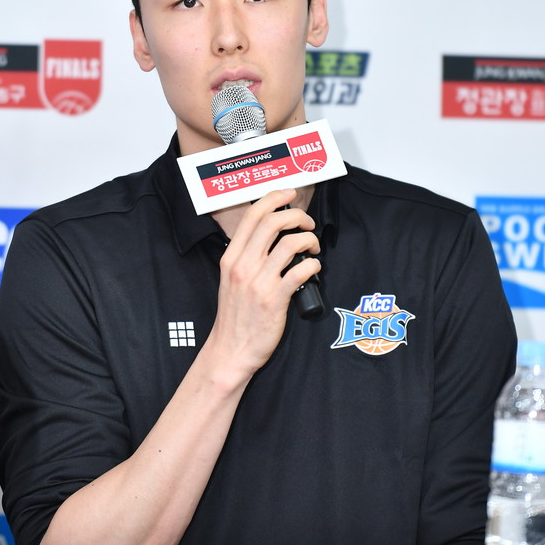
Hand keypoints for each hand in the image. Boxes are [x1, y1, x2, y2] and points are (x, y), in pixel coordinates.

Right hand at [210, 189, 320, 378]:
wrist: (231, 350)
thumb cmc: (235, 316)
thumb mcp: (231, 279)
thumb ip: (246, 256)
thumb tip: (271, 236)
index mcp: (231, 257)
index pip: (252, 216)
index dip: (274, 198)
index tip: (289, 194)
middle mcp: (243, 265)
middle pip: (273, 222)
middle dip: (297, 215)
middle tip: (307, 223)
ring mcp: (259, 281)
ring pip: (290, 243)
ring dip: (309, 240)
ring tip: (313, 248)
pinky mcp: (275, 299)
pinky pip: (300, 270)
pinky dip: (313, 264)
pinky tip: (313, 268)